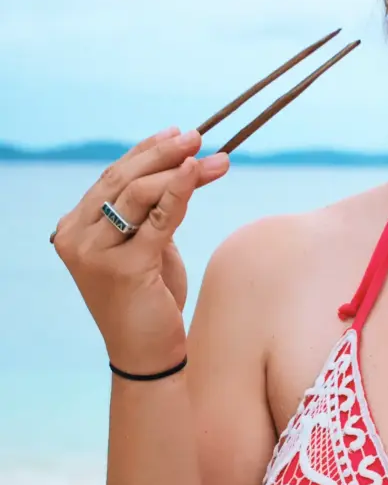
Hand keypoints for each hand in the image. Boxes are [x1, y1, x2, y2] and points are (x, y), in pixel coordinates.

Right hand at [52, 127, 229, 374]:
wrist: (148, 351)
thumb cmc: (149, 297)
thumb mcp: (148, 243)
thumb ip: (152, 209)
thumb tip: (184, 163)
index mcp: (74, 227)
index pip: (113, 176)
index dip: (147, 151)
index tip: (180, 133)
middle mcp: (75, 237)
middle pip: (123, 179)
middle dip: (165, 153)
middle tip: (200, 137)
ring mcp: (94, 253)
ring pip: (138, 194)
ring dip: (181, 170)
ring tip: (216, 159)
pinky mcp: (122, 268)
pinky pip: (157, 219)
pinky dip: (180, 191)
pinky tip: (198, 173)